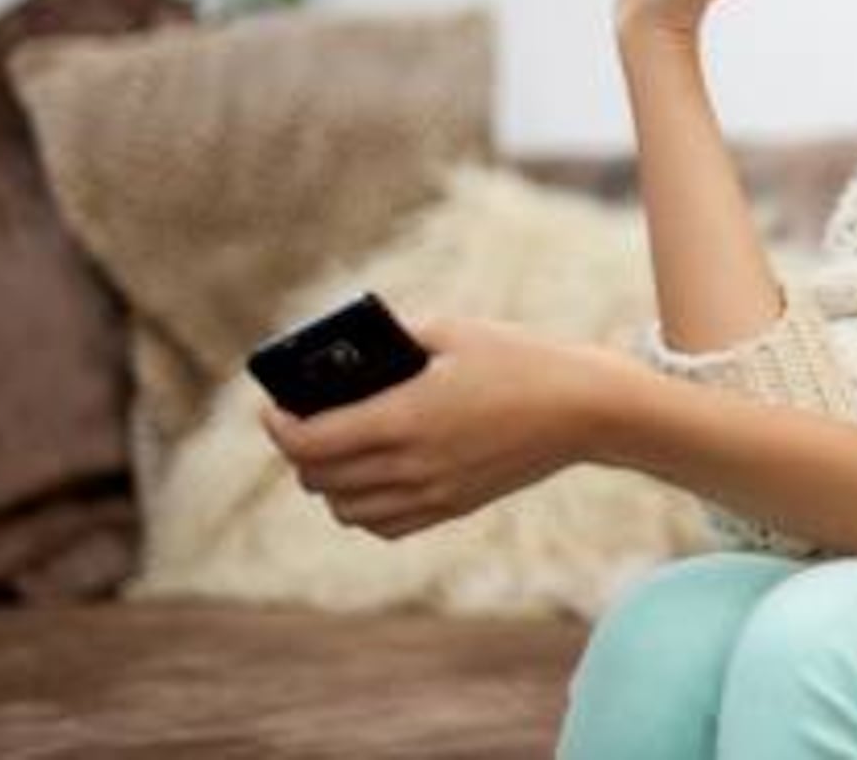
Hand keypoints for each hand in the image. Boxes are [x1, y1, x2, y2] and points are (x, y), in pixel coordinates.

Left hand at [258, 315, 622, 541]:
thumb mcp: (452, 332)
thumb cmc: (519, 360)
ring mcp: (433, 493)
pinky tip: (372, 478)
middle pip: (318, 479)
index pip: (309, 442)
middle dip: (299, 451)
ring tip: (335, 452)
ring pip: (345, 510)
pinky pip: (383, 525)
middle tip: (304, 423)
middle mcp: (413, 465)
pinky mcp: (452, 507)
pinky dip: (363, 508)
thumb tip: (347, 348)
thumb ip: (394, 338)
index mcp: (405, 417)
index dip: (278, 426)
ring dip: (328, 483)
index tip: (274, 408)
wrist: (582, 408)